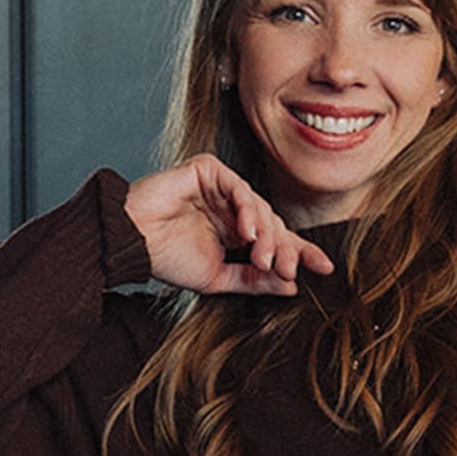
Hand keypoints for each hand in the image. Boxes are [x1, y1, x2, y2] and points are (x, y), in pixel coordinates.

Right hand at [123, 155, 334, 294]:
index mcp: (233, 232)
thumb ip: (254, 280)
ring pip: (260, 207)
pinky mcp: (208, 170)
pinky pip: (238, 187)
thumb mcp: (218, 278)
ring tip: (263, 258)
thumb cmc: (165, 258)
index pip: (275, 240)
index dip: (299, 252)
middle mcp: (231, 208)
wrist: (131, 242)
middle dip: (284, 249)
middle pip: (273, 224)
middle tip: (288, 270)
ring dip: (266, 235)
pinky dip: (247, 210)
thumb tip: (292, 285)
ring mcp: (220, 188)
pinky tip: (248, 233)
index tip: (325, 268)